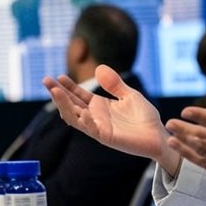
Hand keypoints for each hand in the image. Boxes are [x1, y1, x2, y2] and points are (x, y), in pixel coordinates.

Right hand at [43, 65, 179, 173]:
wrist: (159, 135)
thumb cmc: (144, 118)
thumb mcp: (129, 95)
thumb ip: (114, 84)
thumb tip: (98, 68)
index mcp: (99, 106)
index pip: (78, 95)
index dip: (67, 86)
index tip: (57, 76)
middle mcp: (95, 117)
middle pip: (71, 105)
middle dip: (58, 94)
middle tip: (46, 81)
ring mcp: (99, 128)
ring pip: (75, 118)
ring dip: (64, 106)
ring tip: (55, 92)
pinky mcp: (108, 137)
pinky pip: (92, 130)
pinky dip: (86, 121)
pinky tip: (81, 112)